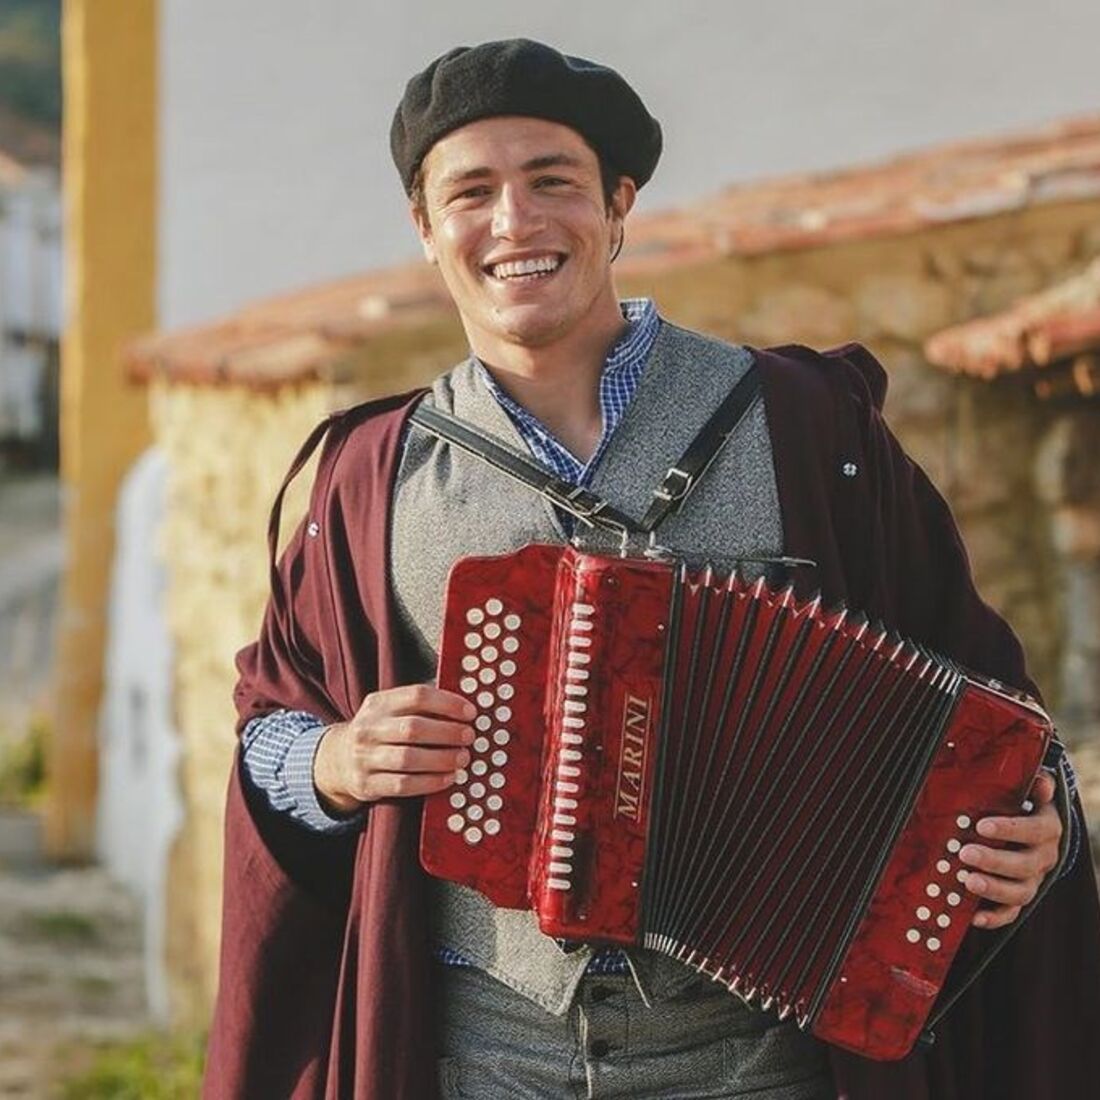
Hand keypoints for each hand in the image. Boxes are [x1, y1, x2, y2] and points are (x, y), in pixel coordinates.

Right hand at [313, 684, 475, 811]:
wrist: (337, 760)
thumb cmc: (379, 731)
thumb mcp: (389, 710)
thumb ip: (419, 706)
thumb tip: (464, 708)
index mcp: (378, 703)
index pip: (416, 696)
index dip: (447, 703)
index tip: (470, 712)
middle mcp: (368, 729)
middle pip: (413, 728)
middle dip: (447, 732)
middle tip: (469, 736)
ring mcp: (364, 758)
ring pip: (408, 759)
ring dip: (442, 759)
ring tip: (463, 758)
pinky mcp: (367, 784)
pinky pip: (403, 785)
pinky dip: (430, 782)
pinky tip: (448, 778)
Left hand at [961, 771, 1061, 929]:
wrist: (1028, 833)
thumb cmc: (1018, 807)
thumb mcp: (1026, 793)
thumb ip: (1033, 786)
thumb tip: (1041, 780)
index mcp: (1046, 830)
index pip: (1035, 830)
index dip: (1009, 829)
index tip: (981, 825)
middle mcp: (1043, 858)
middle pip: (1024, 865)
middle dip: (994, 860)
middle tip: (965, 853)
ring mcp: (1032, 881)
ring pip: (1020, 892)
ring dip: (993, 889)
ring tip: (967, 881)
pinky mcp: (1018, 898)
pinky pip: (1010, 914)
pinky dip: (993, 918)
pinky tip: (972, 916)